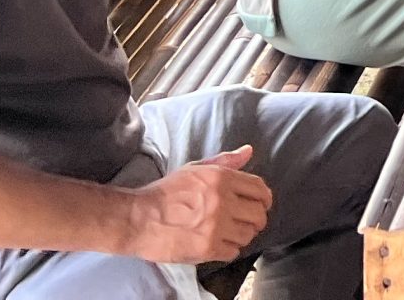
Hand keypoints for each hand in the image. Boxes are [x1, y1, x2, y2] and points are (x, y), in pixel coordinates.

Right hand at [122, 147, 270, 265]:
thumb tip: (248, 151)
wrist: (139, 218)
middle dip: (256, 219)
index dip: (265, 198)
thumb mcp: (195, 169)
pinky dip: (229, 250)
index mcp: (221, 178)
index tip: (262, 204)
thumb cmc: (166, 193)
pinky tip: (218, 243)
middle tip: (247, 222)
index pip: (259, 189)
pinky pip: (234, 252)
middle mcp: (223, 201)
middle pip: (259, 214)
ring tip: (230, 233)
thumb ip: (225, 161)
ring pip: (248, 235)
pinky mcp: (207, 248)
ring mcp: (216, 226)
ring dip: (242, 235)